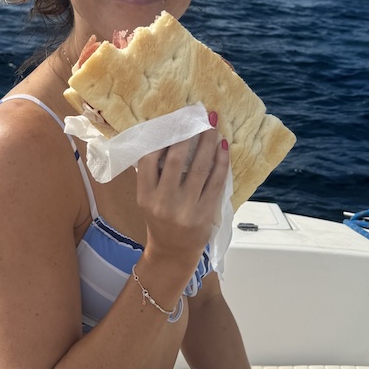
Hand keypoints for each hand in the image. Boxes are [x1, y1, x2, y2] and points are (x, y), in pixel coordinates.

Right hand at [136, 120, 228, 266]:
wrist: (173, 252)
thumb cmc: (160, 220)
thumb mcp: (147, 199)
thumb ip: (153, 175)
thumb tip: (165, 137)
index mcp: (145, 196)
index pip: (149, 159)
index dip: (162, 138)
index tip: (174, 121)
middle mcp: (163, 202)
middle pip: (176, 160)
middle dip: (188, 134)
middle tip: (198, 116)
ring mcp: (186, 208)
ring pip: (200, 167)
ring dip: (208, 142)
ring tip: (213, 125)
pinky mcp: (205, 214)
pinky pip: (216, 182)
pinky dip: (221, 162)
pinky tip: (223, 147)